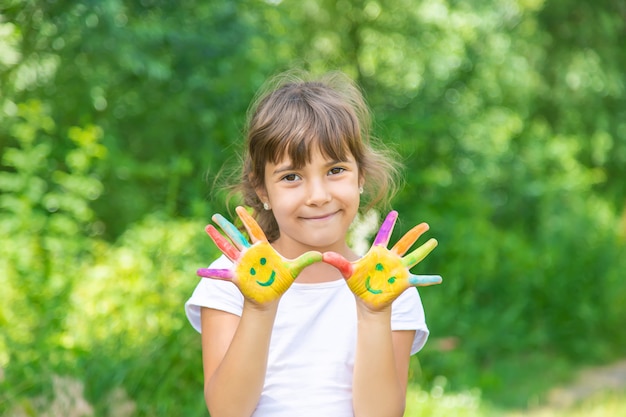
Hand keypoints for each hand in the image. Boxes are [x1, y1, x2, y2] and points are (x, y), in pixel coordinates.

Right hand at [197, 206, 321, 304]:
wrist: (271, 297)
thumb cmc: (280, 281)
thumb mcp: (295, 268)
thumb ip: (308, 259)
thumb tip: (325, 254)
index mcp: (262, 248)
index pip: (253, 230)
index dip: (247, 219)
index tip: (239, 207)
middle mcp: (249, 253)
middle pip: (235, 236)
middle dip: (225, 225)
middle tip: (215, 215)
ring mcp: (241, 264)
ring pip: (227, 248)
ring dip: (216, 239)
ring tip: (206, 228)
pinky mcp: (237, 276)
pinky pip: (221, 274)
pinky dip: (210, 273)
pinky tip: (198, 271)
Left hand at [323, 210, 441, 309]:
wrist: (366, 302)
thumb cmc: (358, 284)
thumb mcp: (347, 272)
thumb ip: (338, 262)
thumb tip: (323, 256)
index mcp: (378, 253)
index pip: (384, 235)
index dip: (389, 224)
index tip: (395, 212)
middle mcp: (391, 258)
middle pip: (405, 243)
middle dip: (415, 233)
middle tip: (426, 225)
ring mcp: (398, 269)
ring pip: (414, 256)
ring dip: (424, 249)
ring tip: (434, 241)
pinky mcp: (403, 281)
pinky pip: (418, 280)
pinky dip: (428, 279)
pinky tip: (439, 278)